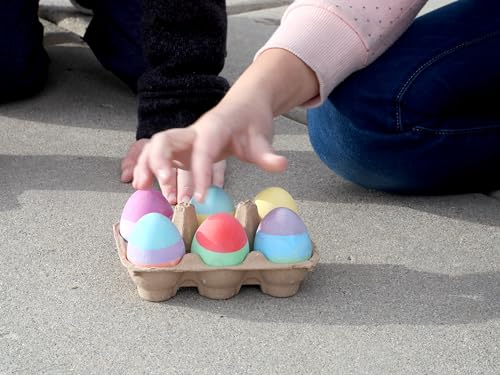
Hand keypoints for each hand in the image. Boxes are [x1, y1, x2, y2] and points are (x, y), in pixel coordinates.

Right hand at [132, 98, 287, 200]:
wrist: (244, 104)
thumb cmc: (251, 121)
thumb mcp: (263, 137)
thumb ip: (268, 154)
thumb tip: (281, 165)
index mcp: (214, 128)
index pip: (202, 151)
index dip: (199, 174)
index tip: (200, 198)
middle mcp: (192, 132)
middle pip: (164, 140)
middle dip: (159, 163)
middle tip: (166, 190)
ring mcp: (183, 140)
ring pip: (154, 147)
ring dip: (147, 167)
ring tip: (144, 190)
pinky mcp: (179, 149)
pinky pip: (157, 156)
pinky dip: (147, 169)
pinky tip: (146, 188)